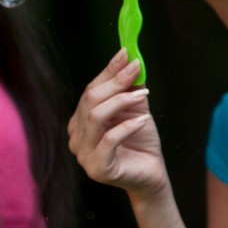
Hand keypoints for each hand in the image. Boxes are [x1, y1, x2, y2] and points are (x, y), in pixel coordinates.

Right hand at [68, 48, 166, 194]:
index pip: (90, 90)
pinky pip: (108, 140)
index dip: (108, 71)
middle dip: (115, 81)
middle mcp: (76, 137)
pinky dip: (126, 126)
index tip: (127, 54)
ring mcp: (83, 154)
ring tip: (142, 94)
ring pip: (95, 116)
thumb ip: (130, 88)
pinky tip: (142, 120)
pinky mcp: (97, 169)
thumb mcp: (135, 108)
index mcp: (80, 121)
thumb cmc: (141, 140)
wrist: (152, 173)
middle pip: (90, 100)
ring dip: (121, 100)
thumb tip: (131, 60)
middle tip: (136, 68)